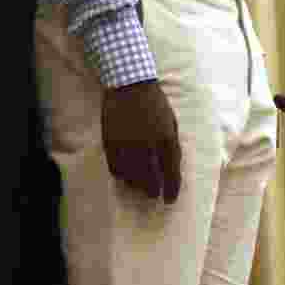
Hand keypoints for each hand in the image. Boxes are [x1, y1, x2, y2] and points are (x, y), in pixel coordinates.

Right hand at [101, 79, 181, 202]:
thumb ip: (173, 146)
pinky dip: (122, 175)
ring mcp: (127, 145)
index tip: (169, 199)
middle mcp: (147, 145)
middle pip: (150, 181)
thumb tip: (172, 169)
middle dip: (153, 191)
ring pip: (132, 178)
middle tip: (154, 194)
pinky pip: (116, 169)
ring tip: (140, 185)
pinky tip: (126, 174)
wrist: (129, 85)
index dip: (171, 191)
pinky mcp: (111, 143)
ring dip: (137, 185)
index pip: (171, 174)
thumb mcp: (172, 123)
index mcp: (166, 139)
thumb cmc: (155, 103)